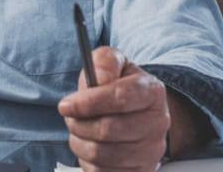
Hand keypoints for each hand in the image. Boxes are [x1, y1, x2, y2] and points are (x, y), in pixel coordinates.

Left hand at [57, 47, 170, 171]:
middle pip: (108, 129)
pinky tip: (92, 146)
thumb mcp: (114, 62)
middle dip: (79, 123)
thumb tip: (100, 76)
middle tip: (71, 117)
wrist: (137, 112)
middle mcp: (158, 123)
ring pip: (102, 154)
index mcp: (152, 91)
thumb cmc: (119, 85)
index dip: (87, 103)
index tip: (65, 105)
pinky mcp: (140, 171)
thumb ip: (106, 61)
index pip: (119, 98)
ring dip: (80, 142)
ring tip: (81, 130)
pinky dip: (88, 160)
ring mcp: (151, 151)